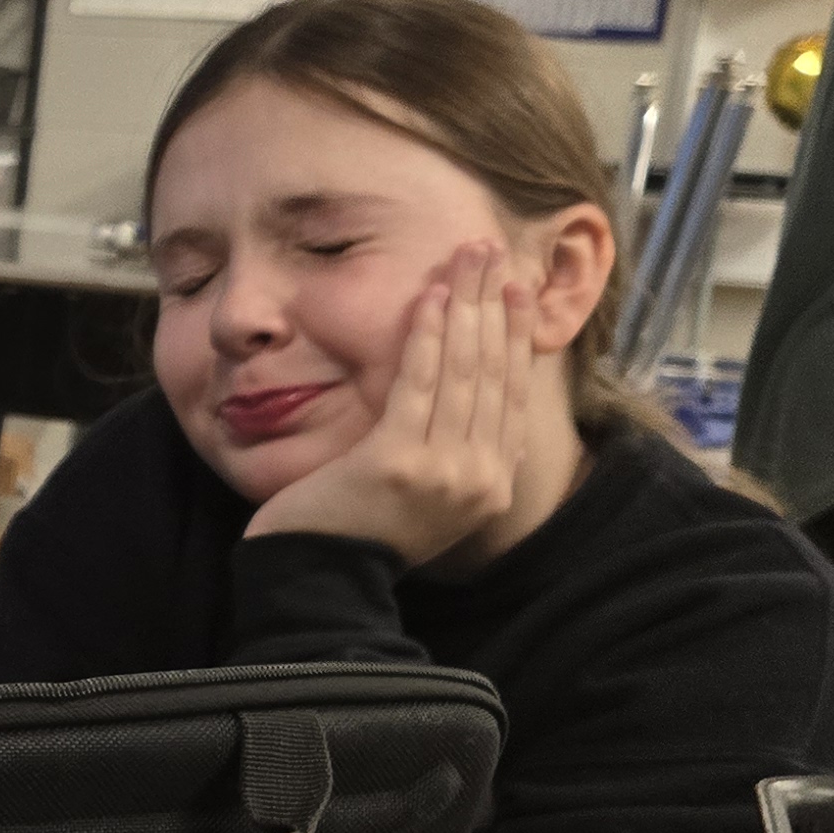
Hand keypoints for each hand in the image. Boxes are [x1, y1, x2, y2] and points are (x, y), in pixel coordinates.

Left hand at [244, 242, 531, 567]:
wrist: (316, 579)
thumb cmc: (361, 532)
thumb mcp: (431, 499)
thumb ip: (463, 458)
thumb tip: (490, 413)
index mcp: (492, 485)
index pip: (513, 395)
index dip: (517, 336)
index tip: (517, 290)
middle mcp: (479, 478)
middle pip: (494, 373)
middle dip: (495, 305)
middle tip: (492, 252)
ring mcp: (443, 472)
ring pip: (464, 372)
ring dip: (467, 306)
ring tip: (466, 258)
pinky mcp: (399, 462)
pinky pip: (418, 386)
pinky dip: (427, 338)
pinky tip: (430, 299)